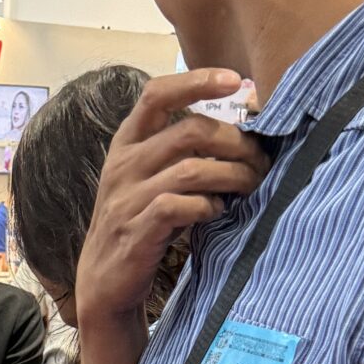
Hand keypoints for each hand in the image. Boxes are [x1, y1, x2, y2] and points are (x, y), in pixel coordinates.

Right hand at [78, 70, 269, 325]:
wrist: (102, 282)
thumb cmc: (139, 223)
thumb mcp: (149, 178)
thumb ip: (179, 152)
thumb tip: (243, 131)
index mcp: (127, 142)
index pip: (157, 94)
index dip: (196, 81)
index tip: (235, 81)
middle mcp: (124, 164)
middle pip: (190, 131)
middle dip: (236, 142)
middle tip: (260, 159)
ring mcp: (128, 197)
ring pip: (192, 169)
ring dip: (232, 175)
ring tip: (252, 185)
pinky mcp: (137, 229)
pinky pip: (182, 206)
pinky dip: (210, 206)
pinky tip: (219, 211)